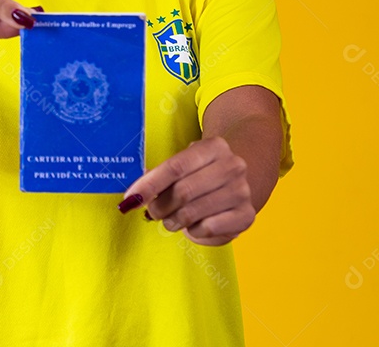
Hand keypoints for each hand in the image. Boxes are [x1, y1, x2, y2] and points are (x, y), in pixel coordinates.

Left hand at [118, 136, 254, 245]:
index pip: (175, 167)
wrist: (239, 182)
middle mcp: (233, 166)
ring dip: (173, 220)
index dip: (150, 185)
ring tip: (170, 220)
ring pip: (193, 212)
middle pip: (183, 191)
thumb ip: (161, 176)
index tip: (131, 199)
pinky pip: (208, 228)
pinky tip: (193, 225)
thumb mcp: (185, 164)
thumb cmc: (202, 173)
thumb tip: (134, 196)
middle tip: (152, 212)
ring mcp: (242, 191)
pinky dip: (193, 231)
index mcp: (214, 147)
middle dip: (160, 206)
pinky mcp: (247, 216)